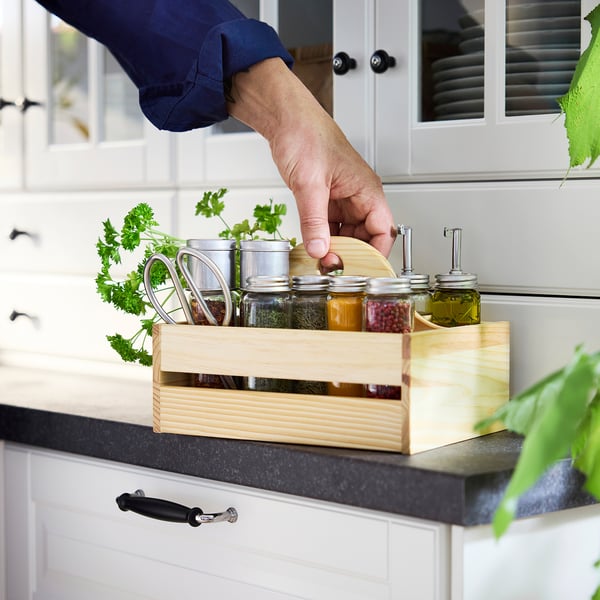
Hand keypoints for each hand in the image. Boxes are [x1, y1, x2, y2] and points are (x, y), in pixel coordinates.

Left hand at [227, 58, 395, 262]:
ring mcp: (342, 200)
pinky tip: (313, 247)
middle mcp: (359, 196)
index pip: (383, 230)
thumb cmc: (306, 136)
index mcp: (367, 190)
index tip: (361, 270)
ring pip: (346, 234)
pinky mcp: (326, 200)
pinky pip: (329, 227)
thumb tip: (319, 249)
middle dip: (350, 255)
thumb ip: (314, 221)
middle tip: (333, 268)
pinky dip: (322, 239)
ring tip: (321, 261)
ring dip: (335, 249)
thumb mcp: (309, 185)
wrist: (286, 120)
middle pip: (364, 237)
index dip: (375, 253)